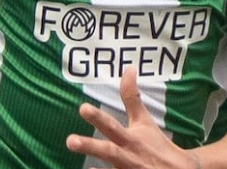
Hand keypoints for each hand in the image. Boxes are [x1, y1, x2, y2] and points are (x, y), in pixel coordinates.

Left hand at [66, 69, 199, 168]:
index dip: (98, 117)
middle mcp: (127, 156)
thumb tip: (129, 68)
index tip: (82, 108)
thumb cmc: (156, 144)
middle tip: (70, 140)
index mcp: (130, 139)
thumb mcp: (144, 121)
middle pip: (107, 151)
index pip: (112, 125)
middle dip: (89, 146)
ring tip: (80, 157)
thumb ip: (132, 98)